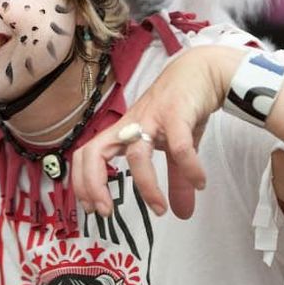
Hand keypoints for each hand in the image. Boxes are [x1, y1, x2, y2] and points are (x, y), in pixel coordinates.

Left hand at [72, 46, 240, 218]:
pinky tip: (199, 182)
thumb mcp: (175, 148)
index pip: (87, 154)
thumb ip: (176, 181)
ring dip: (146, 186)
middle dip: (93, 184)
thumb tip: (183, 213)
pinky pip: (179, 145)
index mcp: (123, 133)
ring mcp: (151, 118)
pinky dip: (189, 168)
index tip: (92, 208)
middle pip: (95, 151)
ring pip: (137, 154)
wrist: (201, 71)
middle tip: (106, 212)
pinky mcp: (176, 112)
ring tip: (160, 209)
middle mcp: (130, 125)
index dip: (82, 182)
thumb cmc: (180, 109)